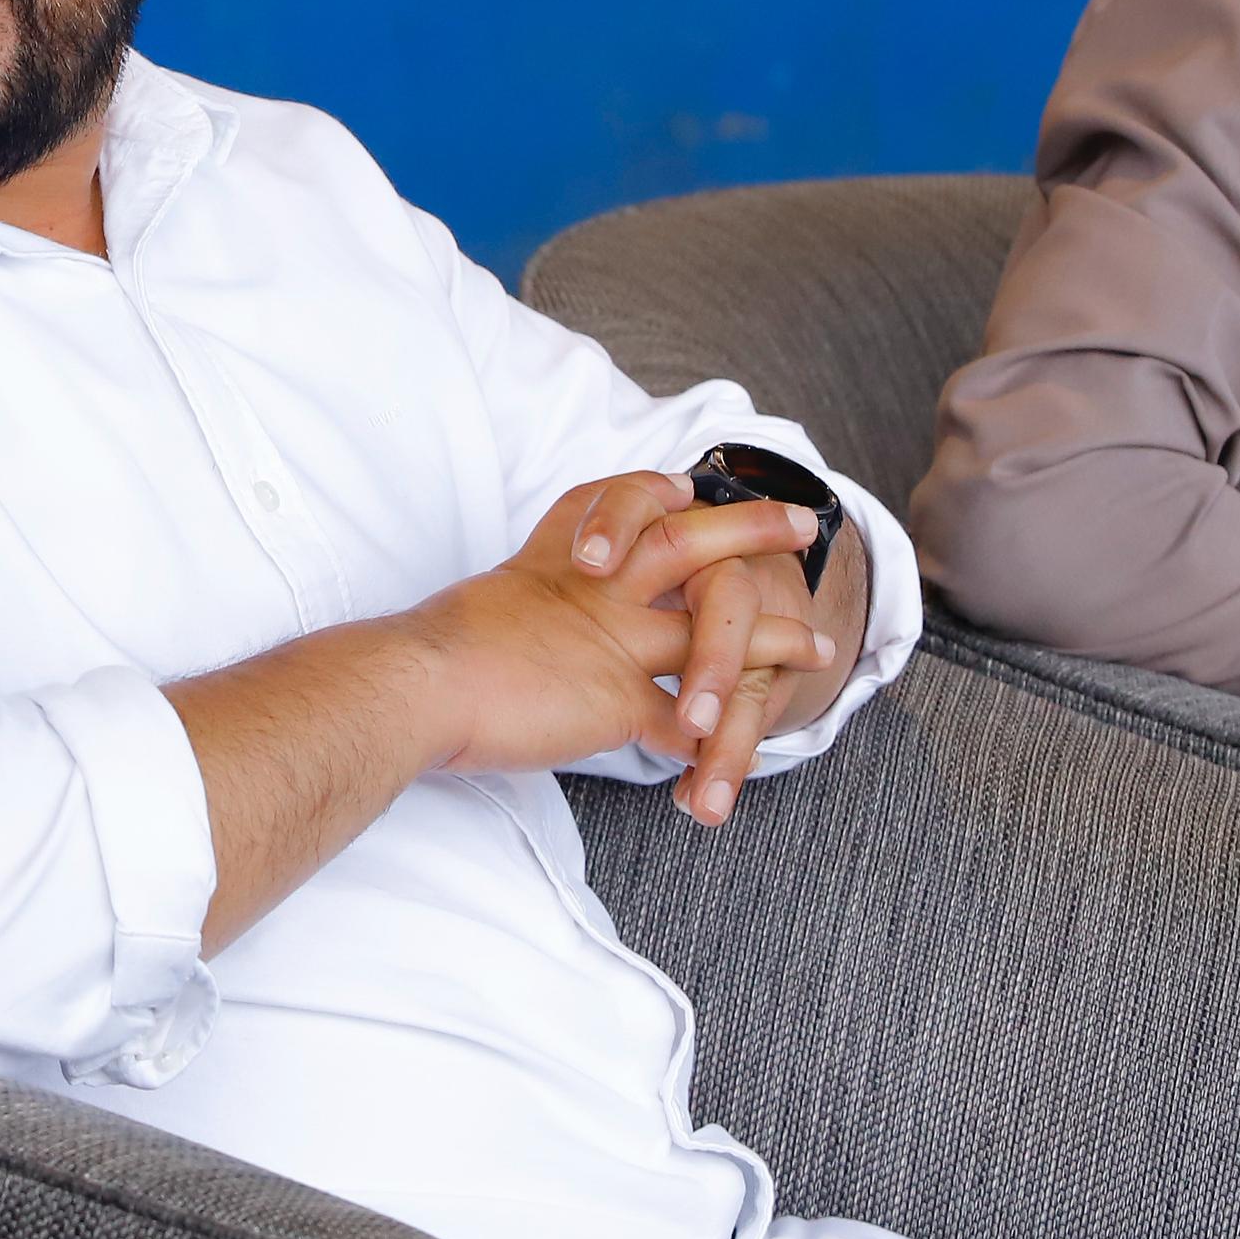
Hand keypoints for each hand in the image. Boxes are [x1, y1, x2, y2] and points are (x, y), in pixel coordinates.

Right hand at [411, 473, 834, 807]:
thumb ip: (518, 609)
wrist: (419, 684)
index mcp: (557, 559)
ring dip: (775, 639)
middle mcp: (596, 588)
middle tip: (801, 524)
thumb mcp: (480, 603)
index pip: (621, 506)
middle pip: (688, 543)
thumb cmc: (430, 655)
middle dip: (750, 530)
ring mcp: (613, 639)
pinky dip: (718, 740)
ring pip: (716, 628)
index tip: (685, 487)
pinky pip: (688, 722)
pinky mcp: (618, 699)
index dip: (658, 495)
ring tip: (819, 646)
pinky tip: (738, 751)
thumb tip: (514, 631)